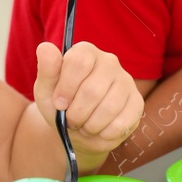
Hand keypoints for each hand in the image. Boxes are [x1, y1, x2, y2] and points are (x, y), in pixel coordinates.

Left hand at [33, 40, 143, 156]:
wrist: (77, 130)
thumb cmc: (60, 106)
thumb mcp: (46, 90)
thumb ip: (46, 69)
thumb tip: (45, 47)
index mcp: (85, 52)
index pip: (79, 62)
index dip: (66, 88)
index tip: (59, 104)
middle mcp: (109, 61)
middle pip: (93, 90)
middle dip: (76, 113)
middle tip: (71, 120)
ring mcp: (126, 81)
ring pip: (109, 107)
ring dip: (90, 125)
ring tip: (84, 125)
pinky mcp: (137, 102)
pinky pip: (122, 122)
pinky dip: (104, 133)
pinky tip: (99, 130)